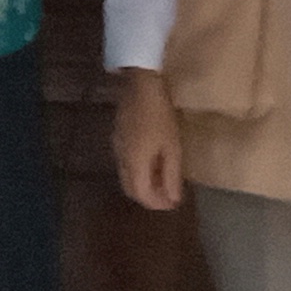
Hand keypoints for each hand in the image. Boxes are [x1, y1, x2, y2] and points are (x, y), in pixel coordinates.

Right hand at [107, 67, 183, 210]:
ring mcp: (117, 147)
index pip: (141, 195)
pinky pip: (125, 163)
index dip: (157, 204)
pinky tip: (152, 161)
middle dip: (148, 196)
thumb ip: (171, 176)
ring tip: (163, 179)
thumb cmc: (160, 116)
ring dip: (143, 183)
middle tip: (168, 195)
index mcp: (135, 164)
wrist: (140, 85)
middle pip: (130, 188)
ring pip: (126, 176)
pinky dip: (138, 170)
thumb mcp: (172, 147)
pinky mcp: (117, 137)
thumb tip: (172, 199)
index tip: (173, 204)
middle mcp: (121, 159)